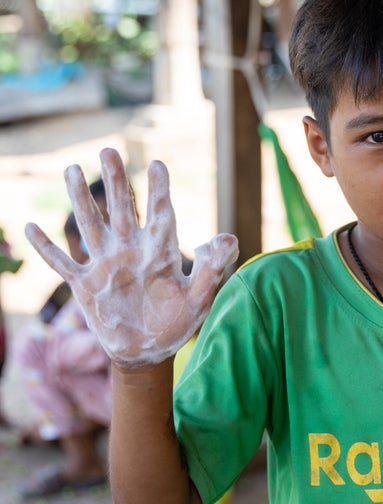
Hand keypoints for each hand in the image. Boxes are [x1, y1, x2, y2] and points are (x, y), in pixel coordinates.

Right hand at [25, 148, 238, 367]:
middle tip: (108, 151)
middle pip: (121, 209)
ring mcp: (106, 265)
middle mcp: (131, 250)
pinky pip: (62, 263)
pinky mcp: (85, 285)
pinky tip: (31, 227)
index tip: (157, 164)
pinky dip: (46, 248)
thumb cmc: (178, 322)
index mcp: (160, 251)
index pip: (160, 213)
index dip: (159, 190)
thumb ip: (213, 269)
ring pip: (90, 225)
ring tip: (71, 169)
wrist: (149, 352)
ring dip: (80, 200)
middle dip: (115, 181)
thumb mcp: (200, 297)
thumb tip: (230, 237)